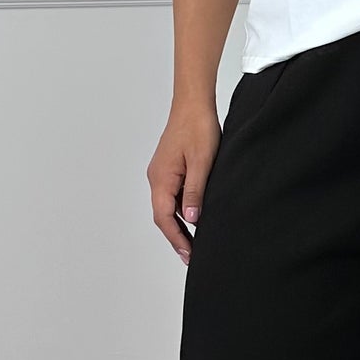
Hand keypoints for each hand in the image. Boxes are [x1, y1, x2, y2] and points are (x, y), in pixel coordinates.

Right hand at [148, 98, 221, 262]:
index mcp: (161, 178)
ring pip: (166, 207)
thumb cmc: (198, 127)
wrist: (193, 103)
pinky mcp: (169, 168)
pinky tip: (192, 218)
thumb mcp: (202, 162)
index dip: (176, 238)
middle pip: (162, 215)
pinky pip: (171, 196)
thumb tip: (190, 220)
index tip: (189, 254)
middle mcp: (156, 178)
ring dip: (178, 225)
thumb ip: (195, 192)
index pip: (164, 217)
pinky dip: (180, 211)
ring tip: (193, 244)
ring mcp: (161, 173)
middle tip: (191, 257)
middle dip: (176, 237)